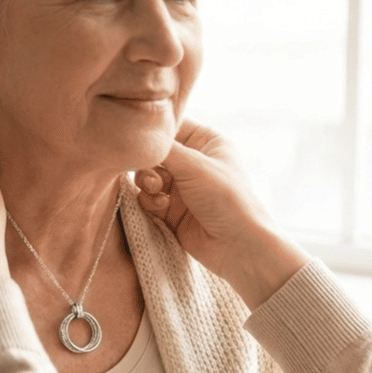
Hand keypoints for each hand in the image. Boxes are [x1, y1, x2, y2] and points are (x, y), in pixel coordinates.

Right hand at [134, 119, 309, 309]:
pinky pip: (148, 198)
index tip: (140, 139)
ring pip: (147, 175)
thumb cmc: (227, 198)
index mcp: (208, 141)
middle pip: (155, 153)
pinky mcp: (171, 210)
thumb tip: (133, 133)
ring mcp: (182, 186)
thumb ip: (162, 149)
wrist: (238, 247)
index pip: (173, 125)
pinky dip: (150, 201)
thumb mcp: (194, 166)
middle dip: (148, 163)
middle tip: (154, 175)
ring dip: (147, 183)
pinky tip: (162, 208)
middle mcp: (194, 161)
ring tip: (158, 191)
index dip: (155, 132)